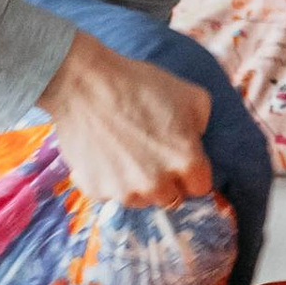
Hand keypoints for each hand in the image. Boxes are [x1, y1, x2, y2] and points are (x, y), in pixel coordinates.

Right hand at [40, 32, 214, 208]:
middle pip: (171, 197)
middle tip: (152, 155)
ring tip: (127, 153)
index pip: (201, 187)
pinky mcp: (96, 191)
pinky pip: (110, 194)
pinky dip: (109, 180)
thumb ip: (202, 125)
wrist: (83, 85)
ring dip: (139, 185)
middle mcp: (157, 184)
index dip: (193, 173)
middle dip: (167, 180)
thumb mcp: (191, 95)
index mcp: (186, 162)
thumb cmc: (138, 85)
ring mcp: (124, 191)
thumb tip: (197, 139)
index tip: (182, 161)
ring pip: (141, 199)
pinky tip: (105, 154)